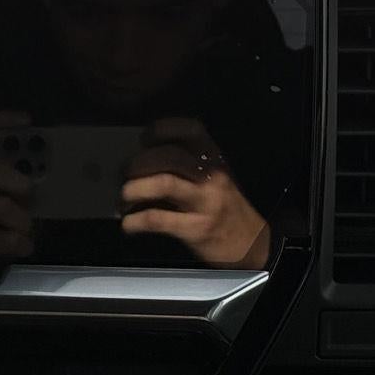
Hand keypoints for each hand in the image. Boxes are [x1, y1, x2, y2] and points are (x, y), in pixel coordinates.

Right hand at [0, 110, 34, 258]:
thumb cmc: (9, 223)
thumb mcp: (26, 198)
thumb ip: (39, 180)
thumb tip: (74, 165)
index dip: (1, 123)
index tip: (26, 119)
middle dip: (15, 177)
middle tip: (29, 188)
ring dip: (22, 218)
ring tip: (28, 227)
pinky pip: (5, 238)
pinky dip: (21, 242)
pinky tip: (24, 245)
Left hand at [119, 118, 270, 267]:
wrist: (251, 245)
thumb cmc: (226, 210)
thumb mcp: (215, 180)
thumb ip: (187, 168)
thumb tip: (142, 163)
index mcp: (215, 161)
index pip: (191, 131)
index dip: (164, 129)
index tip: (145, 138)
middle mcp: (211, 178)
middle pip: (170, 157)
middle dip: (139, 163)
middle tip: (125, 174)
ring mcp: (205, 203)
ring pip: (164, 183)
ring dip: (134, 188)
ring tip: (123, 198)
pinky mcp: (196, 228)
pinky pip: (158, 219)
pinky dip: (135, 221)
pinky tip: (128, 224)